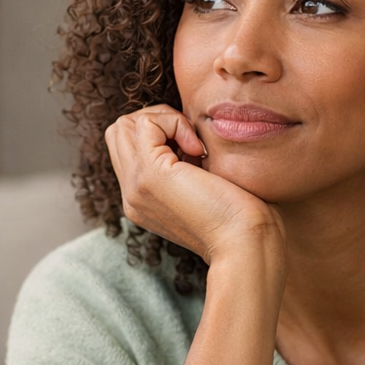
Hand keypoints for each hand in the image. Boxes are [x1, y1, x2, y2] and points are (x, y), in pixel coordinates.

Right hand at [104, 105, 284, 264]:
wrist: (245, 243)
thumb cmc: (241, 217)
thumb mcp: (203, 187)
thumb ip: (186, 166)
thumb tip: (188, 136)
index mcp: (142, 200)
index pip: (127, 146)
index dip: (159, 132)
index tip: (195, 149)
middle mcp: (131, 196)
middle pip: (119, 132)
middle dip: (156, 120)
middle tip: (191, 140)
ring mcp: (135, 187)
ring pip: (125, 125)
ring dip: (163, 120)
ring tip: (194, 146)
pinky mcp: (149, 176)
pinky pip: (145, 124)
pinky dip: (174, 123)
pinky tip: (198, 149)